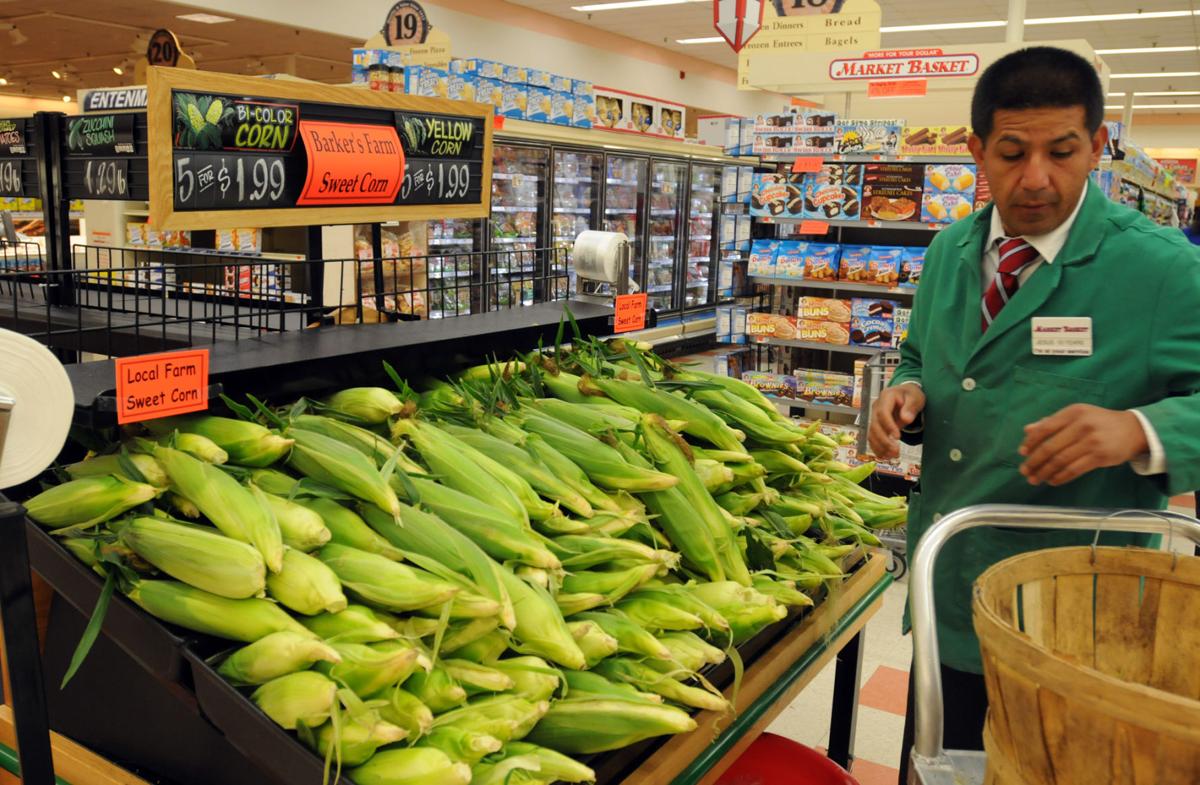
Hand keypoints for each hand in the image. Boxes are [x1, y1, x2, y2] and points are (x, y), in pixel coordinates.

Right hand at [868, 384, 925, 459]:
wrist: (905, 394)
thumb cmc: (911, 395)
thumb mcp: (915, 397)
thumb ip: (911, 407)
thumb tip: (906, 419)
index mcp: (886, 397)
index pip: (883, 413)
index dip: (888, 426)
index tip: (898, 437)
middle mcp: (876, 407)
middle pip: (875, 425)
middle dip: (884, 440)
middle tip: (896, 451)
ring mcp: (874, 417)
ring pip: (872, 434)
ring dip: (880, 447)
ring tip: (893, 456)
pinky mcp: (876, 425)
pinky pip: (873, 438)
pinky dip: (878, 448)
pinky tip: (885, 456)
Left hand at [1019, 404, 1148, 485]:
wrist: (1132, 429)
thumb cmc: (1098, 422)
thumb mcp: (1076, 416)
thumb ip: (1052, 422)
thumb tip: (1027, 430)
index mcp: (1073, 412)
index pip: (1045, 428)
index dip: (1031, 442)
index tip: (1022, 453)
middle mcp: (1082, 425)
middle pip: (1051, 448)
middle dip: (1034, 462)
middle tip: (1025, 471)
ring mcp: (1092, 442)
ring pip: (1061, 461)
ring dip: (1045, 472)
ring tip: (1035, 479)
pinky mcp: (1100, 456)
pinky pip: (1074, 470)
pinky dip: (1060, 477)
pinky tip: (1052, 481)